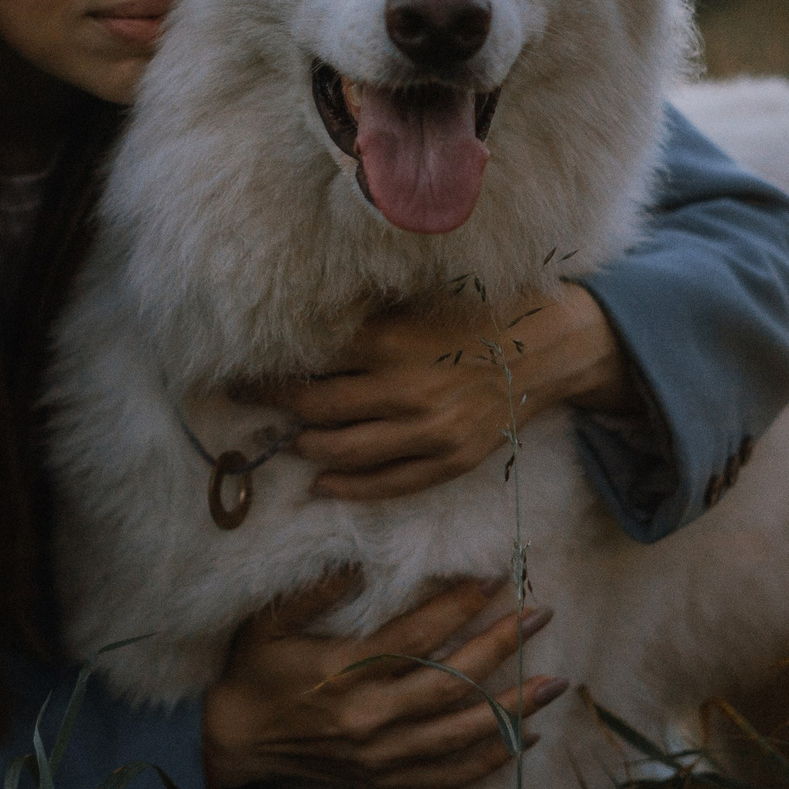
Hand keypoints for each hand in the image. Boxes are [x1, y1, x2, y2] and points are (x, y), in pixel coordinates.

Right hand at [200, 571, 567, 788]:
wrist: (235, 741)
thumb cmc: (253, 673)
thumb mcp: (268, 624)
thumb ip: (314, 593)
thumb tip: (361, 561)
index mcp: (343, 671)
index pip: (414, 635)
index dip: (456, 605)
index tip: (491, 578)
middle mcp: (369, 715)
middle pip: (449, 681)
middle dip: (500, 645)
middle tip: (539, 614)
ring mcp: (381, 752)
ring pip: (459, 731)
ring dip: (511, 707)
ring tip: (553, 681)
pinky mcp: (384, 776)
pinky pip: (446, 773)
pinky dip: (488, 759)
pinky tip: (522, 738)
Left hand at [261, 283, 632, 500]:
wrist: (550, 344)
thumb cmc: (478, 311)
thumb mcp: (415, 301)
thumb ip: (364, 317)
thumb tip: (301, 327)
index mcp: (389, 342)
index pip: (308, 364)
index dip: (268, 372)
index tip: (239, 372)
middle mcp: (404, 389)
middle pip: (315, 410)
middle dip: (274, 409)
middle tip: (246, 405)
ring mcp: (429, 430)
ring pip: (343, 451)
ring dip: (306, 447)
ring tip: (290, 439)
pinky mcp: (451, 459)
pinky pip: (389, 484)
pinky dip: (349, 488)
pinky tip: (323, 484)